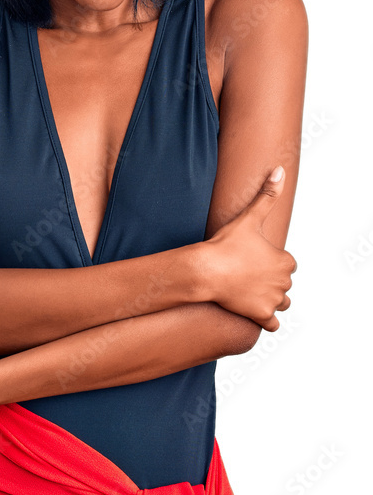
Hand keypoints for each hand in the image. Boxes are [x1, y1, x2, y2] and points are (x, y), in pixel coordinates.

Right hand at [201, 167, 297, 331]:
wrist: (206, 271)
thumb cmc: (226, 245)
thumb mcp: (250, 218)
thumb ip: (267, 195)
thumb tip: (280, 170)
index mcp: (285, 261)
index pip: (287, 264)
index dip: (272, 262)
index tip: (256, 260)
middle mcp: (284, 283)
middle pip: (283, 284)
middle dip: (270, 281)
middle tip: (248, 275)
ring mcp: (273, 301)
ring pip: (280, 303)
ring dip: (270, 299)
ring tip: (250, 291)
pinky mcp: (262, 316)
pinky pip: (273, 324)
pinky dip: (266, 320)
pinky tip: (252, 311)